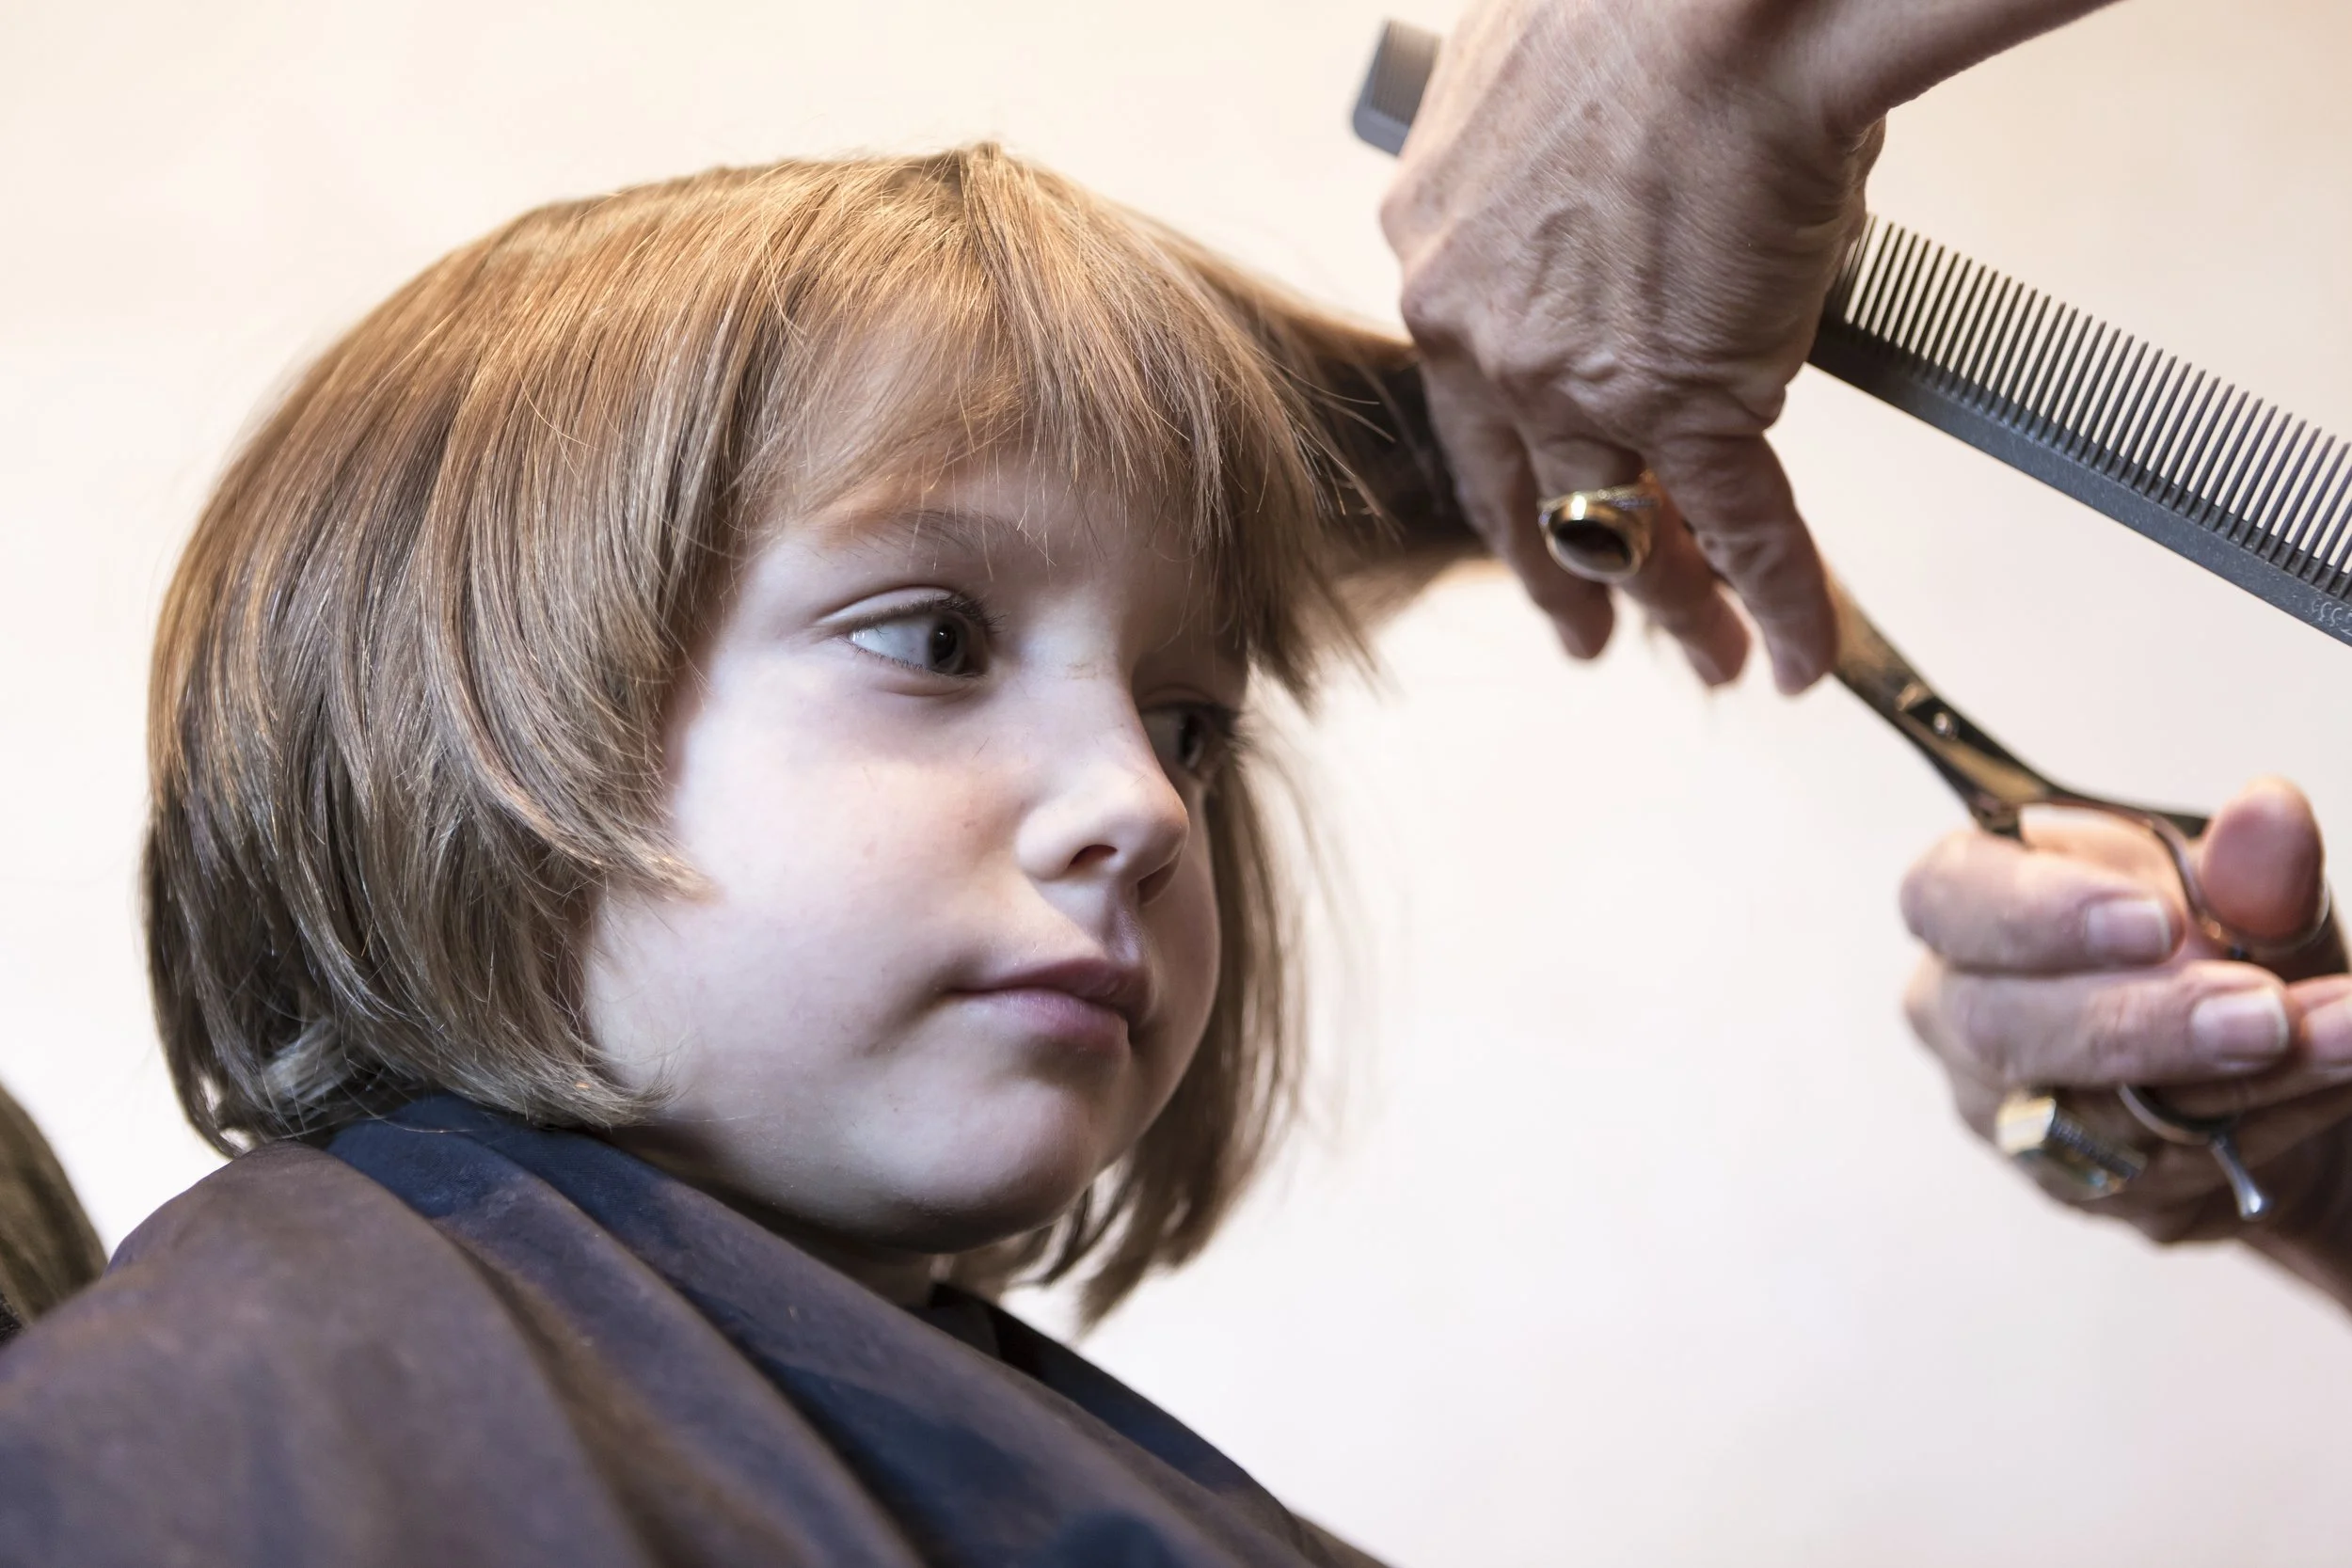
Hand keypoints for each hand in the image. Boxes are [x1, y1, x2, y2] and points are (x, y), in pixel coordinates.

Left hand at [1381, 0, 1883, 690]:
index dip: (1509, 465)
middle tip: (1581, 630)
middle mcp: (1483, 336)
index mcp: (1438, 256)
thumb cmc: (1650, 5)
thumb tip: (1597, 201)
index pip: (1468, 398)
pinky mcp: (1685, 397)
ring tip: (1707, 661)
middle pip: (1519, 487)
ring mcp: (1576, 378)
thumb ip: (1541, 178)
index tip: (1532, 508)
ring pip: (1616, 523)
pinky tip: (1795, 656)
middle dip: (1558, 573)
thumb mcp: (1537, 94)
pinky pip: (1737, 525)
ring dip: (1671, 605)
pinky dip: (1777, 599)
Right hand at [1902, 777, 2351, 1248]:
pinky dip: (2255, 1123)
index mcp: (1968, 901)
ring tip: (2338, 1037)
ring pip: (2084, 1113)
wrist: (2261, 1053)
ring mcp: (2006, 1106)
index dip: (2035, 912)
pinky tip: (2327, 1079)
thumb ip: (2245, 866)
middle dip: (2137, 1020)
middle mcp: (1961, 1008)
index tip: (2155, 921)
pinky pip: (2152, 1171)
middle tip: (2262, 1008)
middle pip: (2000, 1025)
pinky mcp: (2072, 1181)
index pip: (1947, 897)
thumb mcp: (2244, 893)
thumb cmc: (2212, 943)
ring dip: (2225, 1079)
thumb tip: (2267, 814)